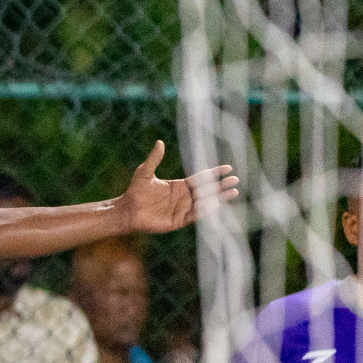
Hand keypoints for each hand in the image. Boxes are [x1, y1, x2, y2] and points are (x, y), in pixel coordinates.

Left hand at [118, 140, 239, 234]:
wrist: (127, 210)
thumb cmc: (135, 191)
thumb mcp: (145, 172)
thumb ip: (154, 158)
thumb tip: (159, 142)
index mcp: (179, 186)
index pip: (201, 178)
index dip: (214, 173)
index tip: (227, 168)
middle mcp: (184, 197)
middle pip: (207, 190)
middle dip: (221, 185)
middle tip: (235, 180)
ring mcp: (182, 209)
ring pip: (204, 202)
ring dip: (219, 198)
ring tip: (234, 192)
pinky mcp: (178, 221)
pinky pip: (195, 215)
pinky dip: (205, 210)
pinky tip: (216, 204)